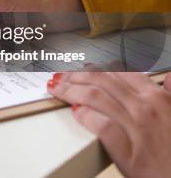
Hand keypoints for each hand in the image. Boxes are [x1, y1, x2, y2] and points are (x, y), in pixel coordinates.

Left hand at [48, 72, 170, 177]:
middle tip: (61, 76)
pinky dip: (85, 116)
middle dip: (76, 76)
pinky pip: (100, 125)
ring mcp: (137, 126)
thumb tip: (168, 78)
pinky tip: (74, 112)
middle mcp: (146, 107)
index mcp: (158, 98)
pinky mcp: (128, 150)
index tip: (83, 67)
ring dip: (71, 90)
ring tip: (56, 88)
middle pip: (102, 81)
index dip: (97, 68)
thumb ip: (170, 95)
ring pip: (96, 97)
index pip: (121, 72)